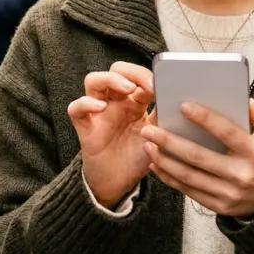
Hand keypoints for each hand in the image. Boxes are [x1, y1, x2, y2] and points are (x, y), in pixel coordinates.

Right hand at [67, 62, 155, 208]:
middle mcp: (115, 102)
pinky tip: (100, 107)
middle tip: (147, 85)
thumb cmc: (137, 156)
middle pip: (116, 70)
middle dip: (131, 72)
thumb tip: (178, 98)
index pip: (138, 76)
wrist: (119, 183)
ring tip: (127, 89)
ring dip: (110, 79)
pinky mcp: (85, 127)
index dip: (149, 76)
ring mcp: (98, 112)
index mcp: (134, 101)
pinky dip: (85, 103)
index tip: (163, 85)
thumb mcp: (157, 136)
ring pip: (93, 81)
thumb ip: (164, 117)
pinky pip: (76, 108)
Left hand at [141, 99, 253, 217]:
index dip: (205, 119)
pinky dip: (169, 178)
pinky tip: (156, 164)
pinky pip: (188, 191)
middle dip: (170, 141)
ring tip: (148, 145)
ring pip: (188, 176)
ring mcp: (228, 194)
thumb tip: (249, 102)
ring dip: (164, 160)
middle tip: (149, 129)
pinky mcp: (218, 206)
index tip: (183, 106)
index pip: (226, 133)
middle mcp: (241, 175)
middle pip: (198, 156)